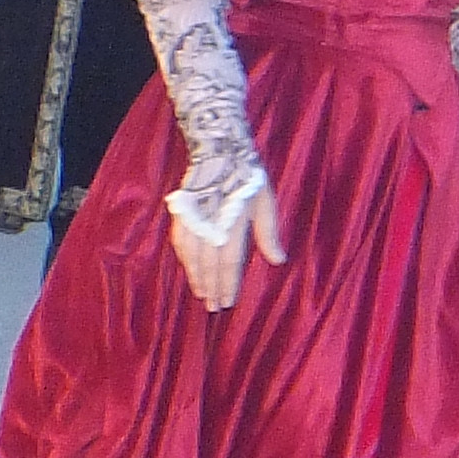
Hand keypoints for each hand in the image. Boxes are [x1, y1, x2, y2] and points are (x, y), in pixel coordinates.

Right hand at [169, 170, 285, 311]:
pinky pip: (179, 240)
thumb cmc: (248, 177)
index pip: (229, 262)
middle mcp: (211, 223)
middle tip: (213, 307)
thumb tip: (278, 261)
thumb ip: (269, 233)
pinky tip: (188, 269)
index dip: (228, 284)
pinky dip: (184, 258)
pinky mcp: (182, 211)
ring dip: (196, 277)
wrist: (220, 150)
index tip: (228, 302)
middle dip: (212, 287)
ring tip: (201, 294)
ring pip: (192, 255)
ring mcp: (194, 217)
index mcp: (234, 223)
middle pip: (209, 263)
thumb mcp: (265, 202)